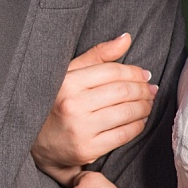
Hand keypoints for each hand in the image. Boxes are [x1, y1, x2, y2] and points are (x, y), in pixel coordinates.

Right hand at [32, 33, 158, 185]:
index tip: (144, 75)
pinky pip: (124, 134)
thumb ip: (98, 56)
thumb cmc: (56, 102)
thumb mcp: (69, 74)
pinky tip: (140, 120)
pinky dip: (138, 125)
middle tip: (151, 89)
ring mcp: (80, 129)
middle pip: (122, 91)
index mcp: (67, 82)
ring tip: (148, 103)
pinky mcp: (87, 149)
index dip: (134, 72)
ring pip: (126, 112)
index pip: (112, 71)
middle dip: (143, 89)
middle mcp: (73, 105)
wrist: (36, 143)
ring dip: (145, 107)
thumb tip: (126, 39)